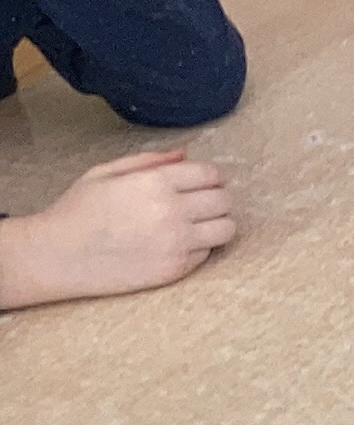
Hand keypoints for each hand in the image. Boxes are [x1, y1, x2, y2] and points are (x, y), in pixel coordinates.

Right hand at [0, 147, 239, 310]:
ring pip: (227, 228)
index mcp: (156, 183)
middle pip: (225, 200)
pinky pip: (207, 253)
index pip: (211, 175)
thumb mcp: (106, 173)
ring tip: (196, 224)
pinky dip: (199, 247)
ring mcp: (175, 243)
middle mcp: (172, 212)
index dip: (209, 177)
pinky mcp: (173, 269)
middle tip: (199, 203)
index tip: (201, 183)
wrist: (55, 256)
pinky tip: (176, 244)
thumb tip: (185, 154)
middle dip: (216, 198)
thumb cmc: (77, 211)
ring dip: (217, 223)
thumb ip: (150, 161)